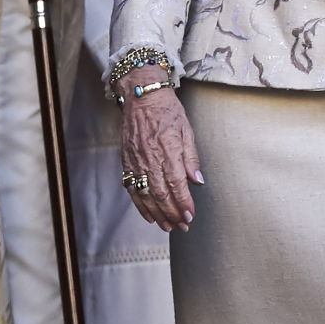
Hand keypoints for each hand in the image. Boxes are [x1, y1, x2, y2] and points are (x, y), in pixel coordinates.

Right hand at [118, 66, 203, 232]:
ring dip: (158, 213)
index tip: (190, 215)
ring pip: (146, 194)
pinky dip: (141, 205)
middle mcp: (150, 157)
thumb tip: (198, 181)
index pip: (176, 182)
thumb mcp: (186, 129)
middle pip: (161, 192)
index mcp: (168, 148)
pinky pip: (133, 189)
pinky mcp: (126, 162)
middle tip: (182, 225)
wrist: (142, 97)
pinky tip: (150, 215)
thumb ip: (191, 157)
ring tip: (168, 226)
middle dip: (172, 212)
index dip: (183, 202)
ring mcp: (136, 161)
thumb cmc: (168, 111)